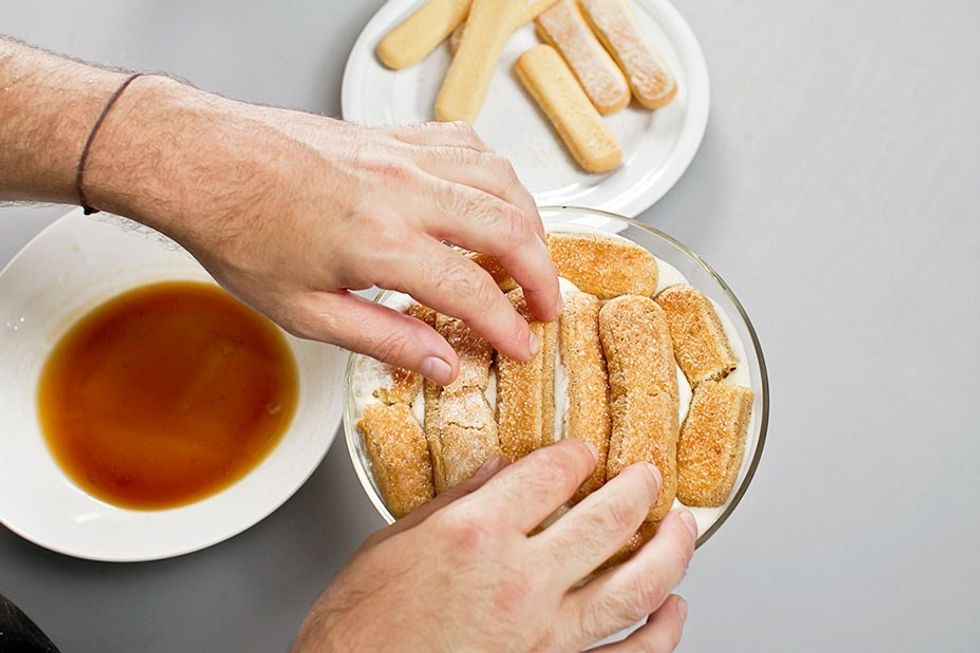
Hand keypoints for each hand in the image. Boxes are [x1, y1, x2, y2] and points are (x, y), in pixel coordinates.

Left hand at [82, 78, 559, 384]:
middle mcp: (404, 191)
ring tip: (529, 257)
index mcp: (381, 244)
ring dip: (527, 222)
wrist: (202, 161)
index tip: (522, 345)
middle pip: (508, 229)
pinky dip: (495, 177)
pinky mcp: (394, 135)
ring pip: (500, 181)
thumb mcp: (305, 311)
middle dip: (540, 274)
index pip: (473, 290)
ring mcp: (403, 155)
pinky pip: (468, 147)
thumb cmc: (239, 231)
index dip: (508, 325)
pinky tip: (492, 197)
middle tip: (546, 305)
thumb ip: (384, 339)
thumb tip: (440, 364)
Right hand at [292, 439, 695, 651]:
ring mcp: (545, 634)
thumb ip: (454, 502)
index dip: (575, 456)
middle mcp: (520, 579)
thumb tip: (496, 473)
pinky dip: (660, 634)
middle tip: (649, 477)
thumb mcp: (392, 544)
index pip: (550, 475)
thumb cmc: (359, 628)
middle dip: (639, 489)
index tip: (582, 454)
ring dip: (671, 551)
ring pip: (635, 586)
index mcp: (477, 533)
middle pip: (607, 520)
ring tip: (684, 529)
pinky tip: (672, 612)